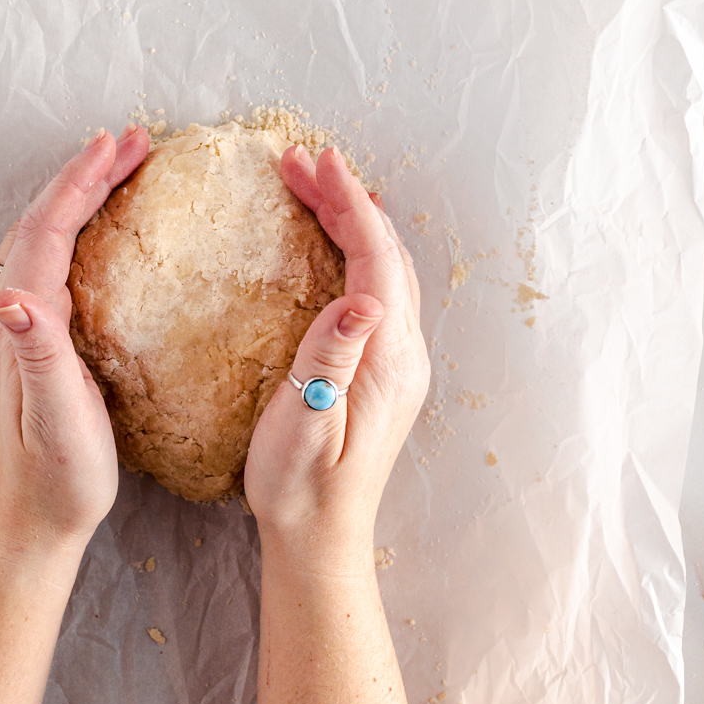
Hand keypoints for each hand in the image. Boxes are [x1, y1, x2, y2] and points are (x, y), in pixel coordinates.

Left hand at [0, 124, 150, 549]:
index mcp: (18, 326)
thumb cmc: (59, 480)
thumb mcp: (57, 419)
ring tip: (120, 170)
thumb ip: (39, 355)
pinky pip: (52, 266)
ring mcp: (15, 332)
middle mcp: (8, 320)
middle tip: (132, 142)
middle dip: (84, 176)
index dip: (81, 183)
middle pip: (42, 223)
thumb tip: (12, 298)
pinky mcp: (30, 347)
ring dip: (78, 199)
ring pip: (44, 241)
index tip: (119, 145)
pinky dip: (78, 231)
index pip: (48, 231)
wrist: (35, 526)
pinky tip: (103, 235)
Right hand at [243, 145, 429, 557]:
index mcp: (386, 360)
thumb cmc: (299, 489)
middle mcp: (404, 354)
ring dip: (352, 222)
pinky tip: (333, 243)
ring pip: (384, 269)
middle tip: (299, 163)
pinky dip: (356, 251)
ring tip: (310, 187)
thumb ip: (330, 359)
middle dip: (346, 200)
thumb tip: (362, 298)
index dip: (348, 205)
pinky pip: (378, 289)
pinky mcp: (385, 373)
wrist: (321, 540)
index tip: (317, 163)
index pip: (374, 259)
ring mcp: (399, 363)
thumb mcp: (303, 425)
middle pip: (385, 253)